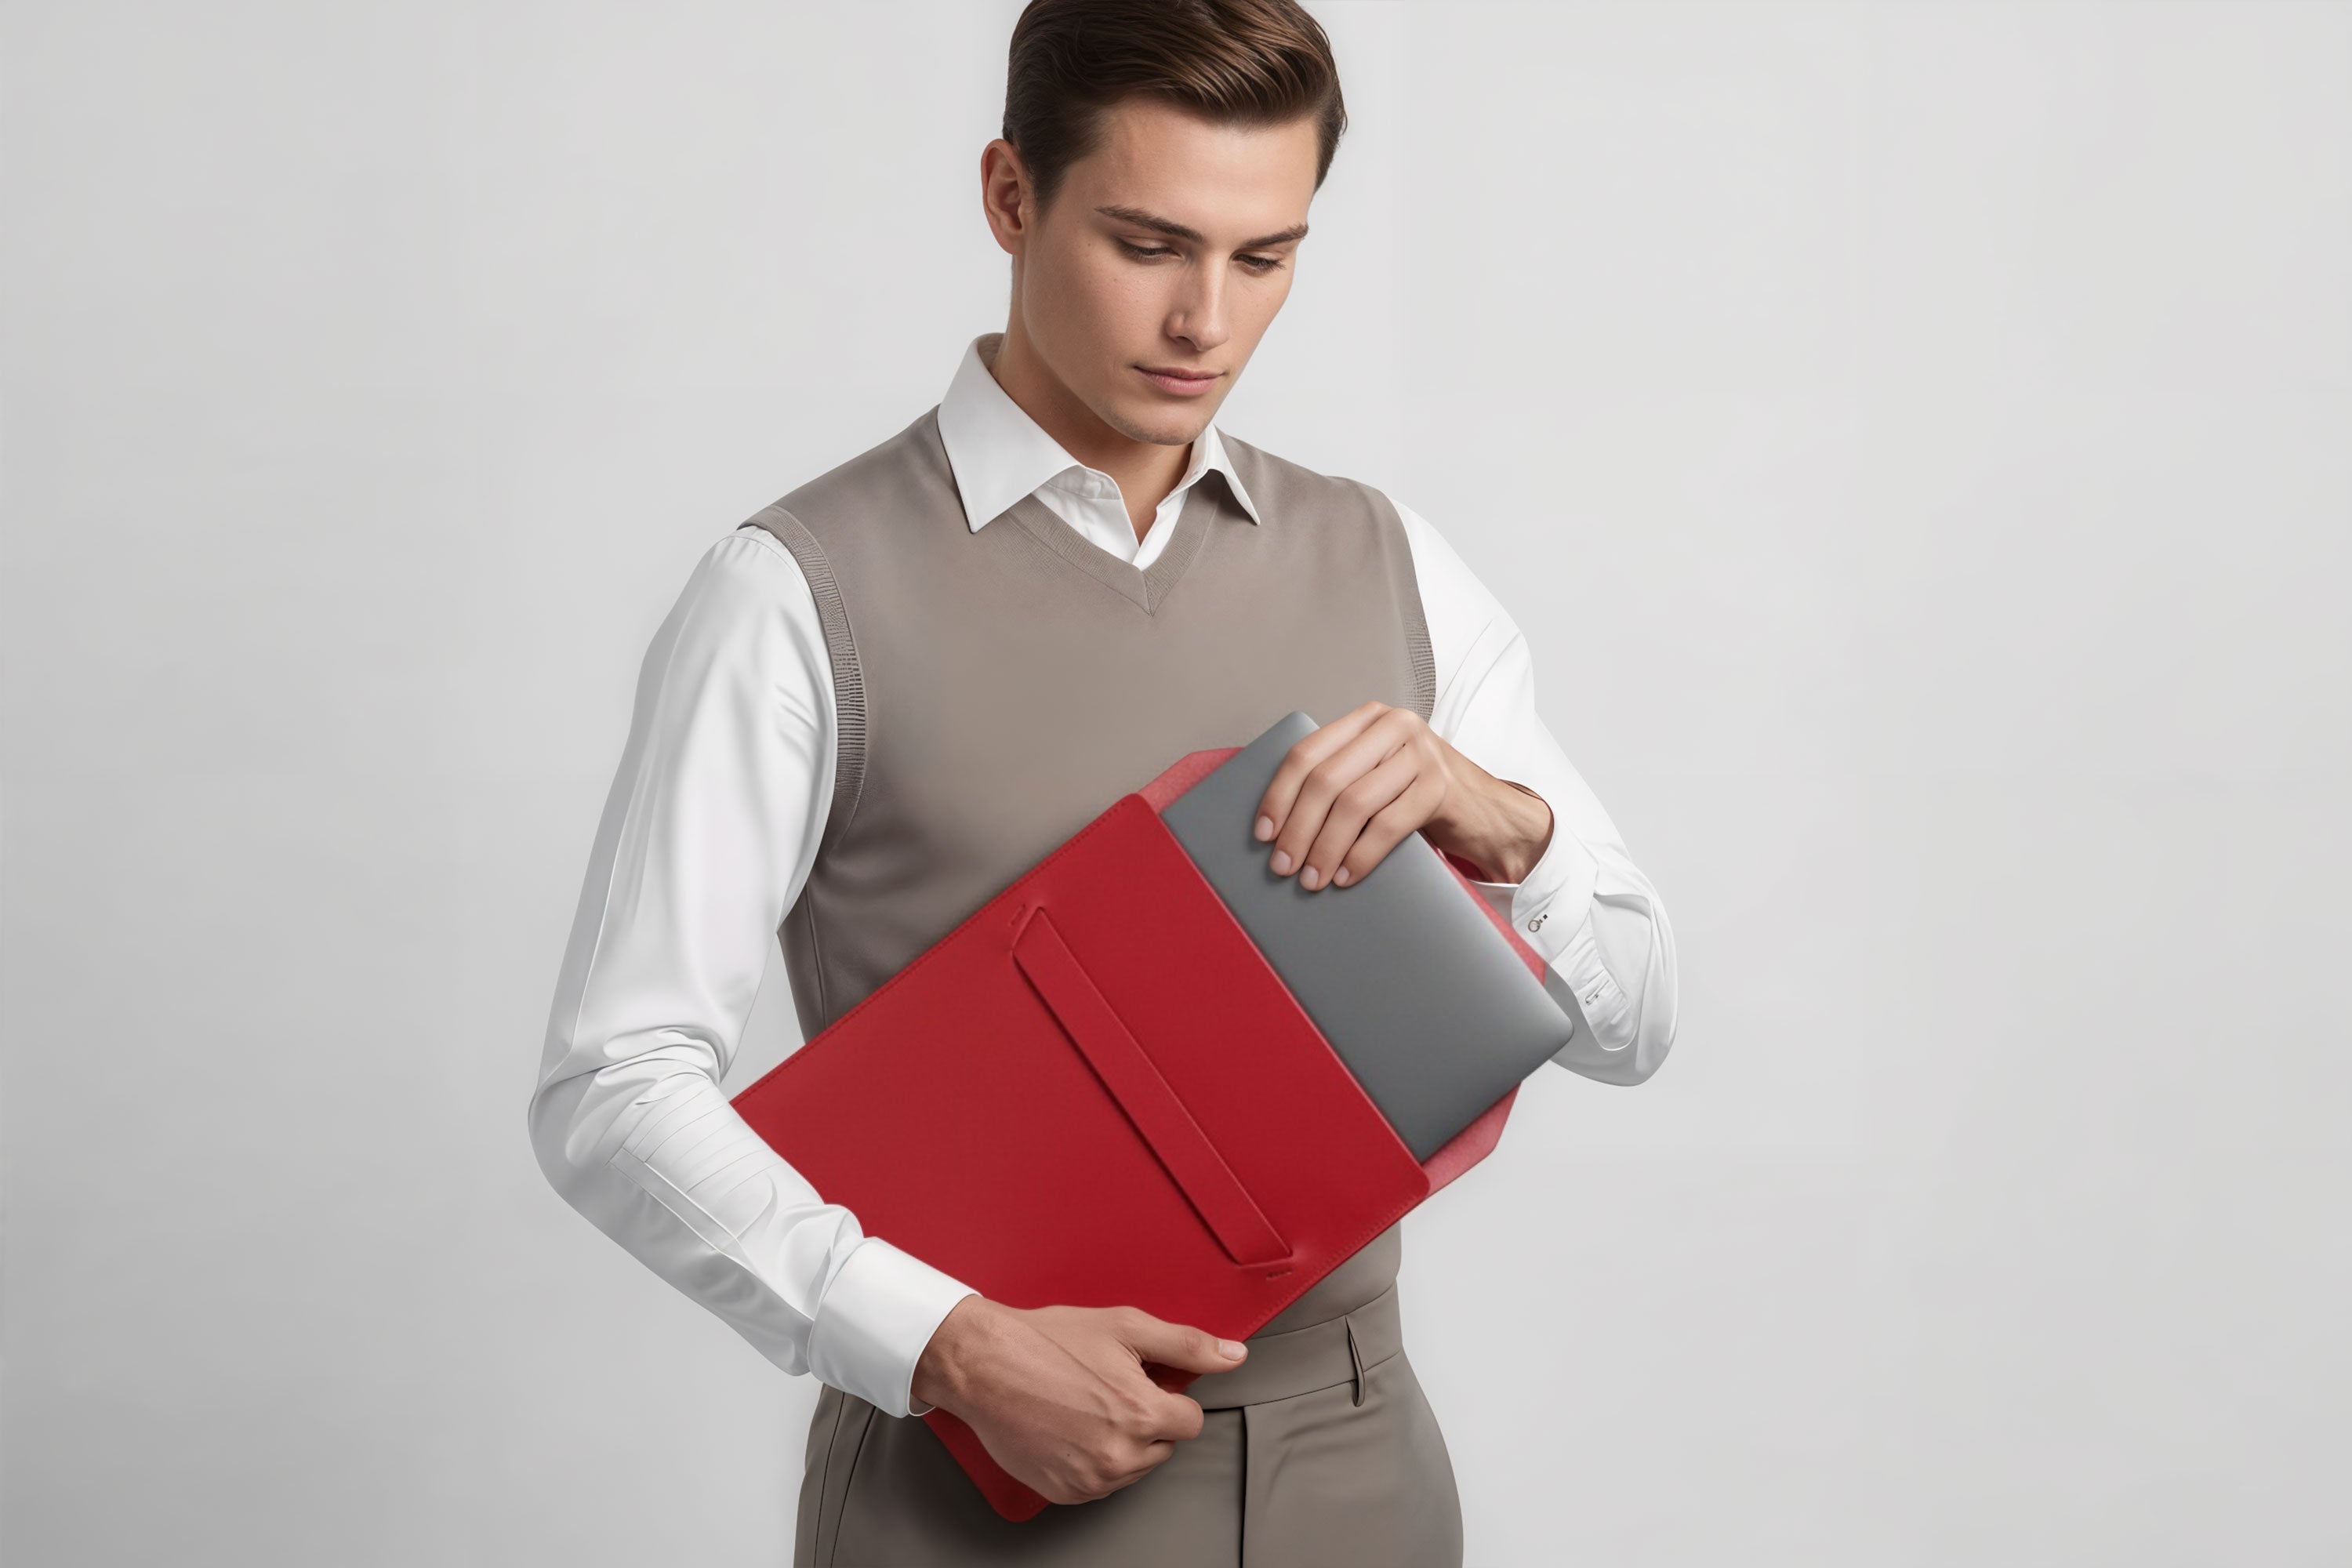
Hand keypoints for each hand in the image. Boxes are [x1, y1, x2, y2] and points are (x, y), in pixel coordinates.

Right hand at [908, 1296, 1247, 1504]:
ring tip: (1085, 1404)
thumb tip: (1233, 1355)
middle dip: (1146, 1419)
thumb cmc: (1047, 1342)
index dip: (1168, 1395)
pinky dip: (1093, 1460)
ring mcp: (1091, 1479)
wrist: (985, 1365)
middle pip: (1163, 1445)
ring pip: (1134, 1466)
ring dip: (1122, 1442)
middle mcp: (1120, 1455)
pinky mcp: (1065, 1492)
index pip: (1191, 1420)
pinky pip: (1101, 1482)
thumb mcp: (1125, 1327)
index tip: (1142, 1381)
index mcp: (1142, 1415)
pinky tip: (1070, 1427)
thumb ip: (1187, 1344)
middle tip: (1107, 1387)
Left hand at [1253, 701, 1554, 890]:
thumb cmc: (1419, 797)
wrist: (1488, 812)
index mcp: (1367, 719)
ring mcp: (1420, 753)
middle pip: (1326, 780)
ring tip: (1311, 878)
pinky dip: (1361, 856)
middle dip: (1298, 828)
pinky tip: (1345, 876)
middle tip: (1283, 866)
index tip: (1263, 833)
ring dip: (1325, 847)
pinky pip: (1387, 826)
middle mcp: (1393, 726)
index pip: (1307, 753)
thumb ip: (1339, 782)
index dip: (1278, 795)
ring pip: (1354, 803)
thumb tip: (1278, 829)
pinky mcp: (1441, 786)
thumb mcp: (1376, 776)